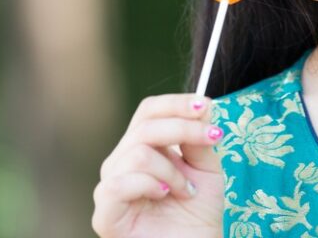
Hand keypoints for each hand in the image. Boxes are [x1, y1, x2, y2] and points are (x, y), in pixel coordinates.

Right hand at [92, 94, 224, 236]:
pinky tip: (164, 195)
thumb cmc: (197, 214)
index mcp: (141, 148)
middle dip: (184, 129)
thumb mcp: (206, 169)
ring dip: (172, 170)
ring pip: (137, 153)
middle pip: (144, 126)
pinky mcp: (105, 213)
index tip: (204, 104)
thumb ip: (198, 139)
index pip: (148, 112)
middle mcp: (121, 163)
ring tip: (186, 190)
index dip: (175, 103)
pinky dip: (149, 185)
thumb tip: (200, 106)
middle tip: (213, 137)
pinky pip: (119, 183)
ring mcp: (110, 187)